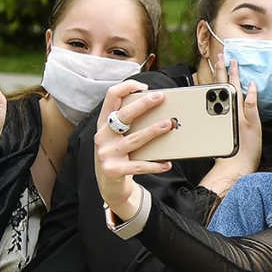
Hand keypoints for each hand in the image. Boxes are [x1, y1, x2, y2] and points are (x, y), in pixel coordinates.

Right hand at [93, 80, 173, 219]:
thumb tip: (160, 111)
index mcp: (104, 123)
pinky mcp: (113, 170)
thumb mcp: (119, 137)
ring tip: (169, 125)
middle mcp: (102, 136)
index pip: (111, 97)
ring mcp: (106, 153)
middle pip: (123, 115)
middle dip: (143, 104)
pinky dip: (155, 165)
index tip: (144, 86)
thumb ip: (132, 123)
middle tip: (161, 98)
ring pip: (134, 139)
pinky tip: (167, 164)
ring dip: (153, 131)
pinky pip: (138, 166)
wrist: (109, 185)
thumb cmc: (119, 155)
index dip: (127, 88)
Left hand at [199, 55, 260, 196]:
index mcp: (234, 108)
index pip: (232, 85)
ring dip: (217, 78)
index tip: (231, 59)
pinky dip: (216, 93)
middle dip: (221, 69)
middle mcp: (226, 110)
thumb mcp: (253, 125)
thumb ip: (251, 105)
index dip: (232, 71)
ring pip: (217, 93)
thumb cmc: (246, 148)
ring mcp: (222, 115)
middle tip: (219, 56)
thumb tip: (251, 87)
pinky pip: (216, 103)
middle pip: (222, 85)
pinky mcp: (220, 122)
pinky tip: (215, 88)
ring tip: (216, 66)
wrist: (235, 165)